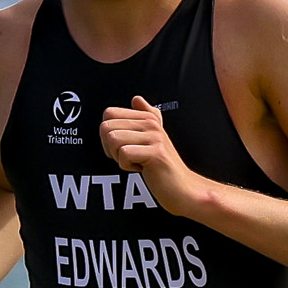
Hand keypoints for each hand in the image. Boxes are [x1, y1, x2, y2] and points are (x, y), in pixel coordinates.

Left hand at [97, 94, 204, 213]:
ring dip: (118, 157)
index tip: (125, 145)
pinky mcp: (155, 152)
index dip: (109, 133)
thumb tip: (137, 99)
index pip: (109, 113)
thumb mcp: (153, 137)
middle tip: (130, 156)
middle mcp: (151, 123)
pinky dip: (127, 166)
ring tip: (136, 161)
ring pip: (112, 139)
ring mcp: (154, 137)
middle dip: (110, 147)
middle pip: (106, 127)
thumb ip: (146, 116)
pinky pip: (124, 154)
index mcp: (148, 117)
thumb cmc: (163, 166)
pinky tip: (142, 168)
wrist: (182, 188)